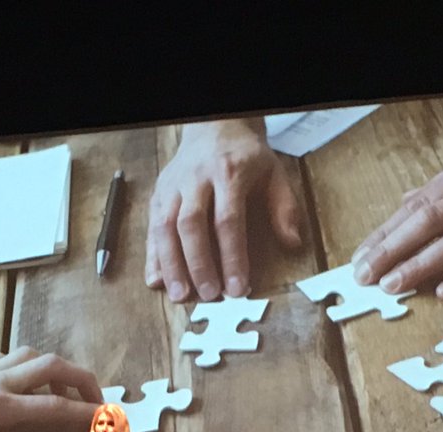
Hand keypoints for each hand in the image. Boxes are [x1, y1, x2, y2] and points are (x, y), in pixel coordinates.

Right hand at [146, 118, 302, 301]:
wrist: (214, 126)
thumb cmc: (246, 157)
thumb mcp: (274, 174)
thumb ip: (284, 208)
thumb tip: (292, 243)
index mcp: (228, 173)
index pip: (228, 220)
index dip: (232, 256)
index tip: (237, 287)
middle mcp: (195, 179)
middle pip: (191, 225)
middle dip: (199, 263)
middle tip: (208, 295)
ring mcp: (173, 186)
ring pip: (165, 226)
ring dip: (171, 264)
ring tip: (179, 294)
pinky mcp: (158, 194)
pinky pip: (151, 227)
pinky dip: (152, 255)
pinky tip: (156, 279)